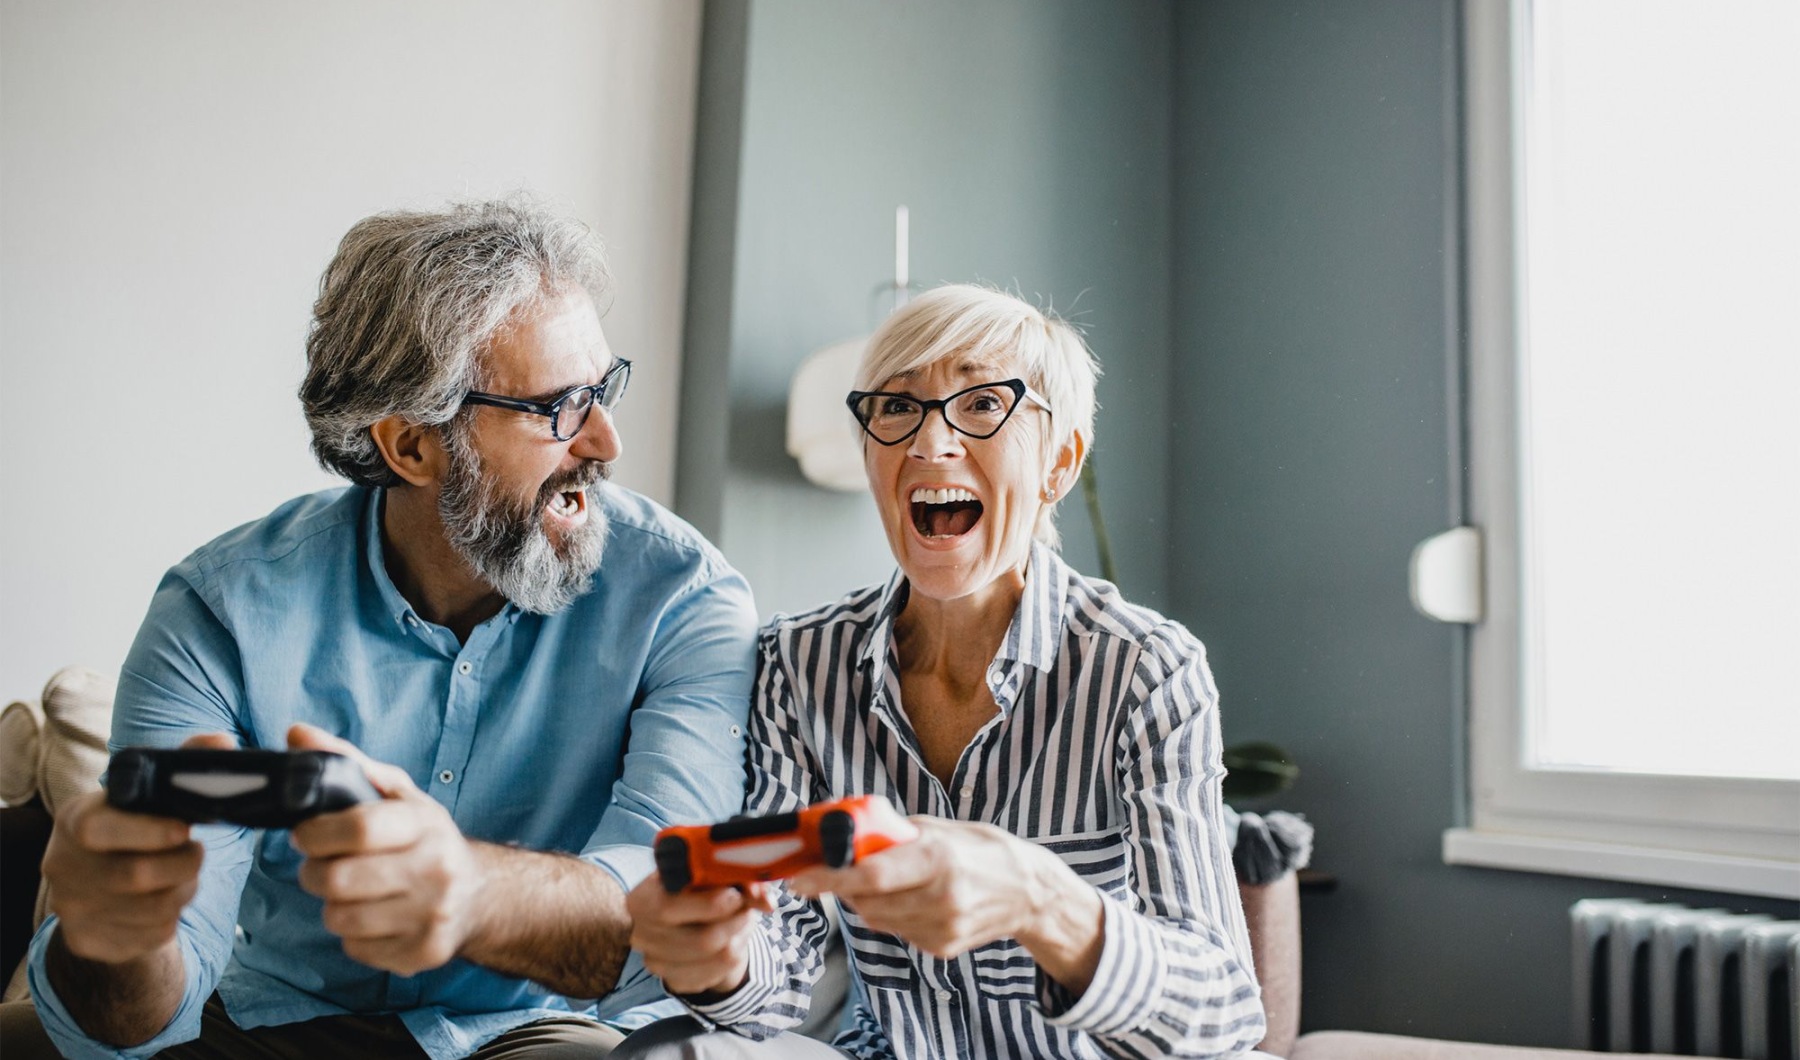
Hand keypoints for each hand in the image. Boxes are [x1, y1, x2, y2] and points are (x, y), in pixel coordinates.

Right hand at [41, 732, 229, 963]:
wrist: (102, 889)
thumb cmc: (135, 830)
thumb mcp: (147, 795)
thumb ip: (182, 764)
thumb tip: (221, 742)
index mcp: (75, 820)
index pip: (97, 829)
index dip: (148, 831)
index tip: (184, 828)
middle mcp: (63, 866)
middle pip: (136, 875)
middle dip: (184, 862)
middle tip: (194, 851)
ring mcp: (73, 908)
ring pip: (152, 908)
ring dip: (184, 890)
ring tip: (183, 873)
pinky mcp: (90, 940)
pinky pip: (151, 935)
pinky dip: (172, 918)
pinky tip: (166, 901)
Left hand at [289, 724, 485, 975]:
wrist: (481, 894)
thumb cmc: (425, 838)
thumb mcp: (396, 794)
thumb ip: (345, 762)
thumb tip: (295, 732)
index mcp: (426, 824)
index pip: (359, 828)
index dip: (317, 834)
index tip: (306, 835)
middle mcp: (436, 870)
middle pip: (338, 880)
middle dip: (314, 873)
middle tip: (321, 865)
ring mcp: (431, 916)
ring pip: (340, 918)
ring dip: (332, 905)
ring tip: (349, 891)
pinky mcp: (422, 954)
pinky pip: (356, 949)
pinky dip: (354, 935)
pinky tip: (374, 917)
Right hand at [626, 877, 771, 997]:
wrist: (689, 918)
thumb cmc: (698, 888)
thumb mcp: (711, 874)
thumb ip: (736, 878)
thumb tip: (763, 898)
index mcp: (641, 901)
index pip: (671, 909)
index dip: (712, 903)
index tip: (736, 895)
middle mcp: (641, 935)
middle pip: (703, 940)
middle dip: (735, 922)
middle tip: (746, 909)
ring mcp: (656, 963)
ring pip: (718, 958)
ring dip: (739, 938)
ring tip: (741, 923)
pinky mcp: (674, 981)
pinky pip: (718, 974)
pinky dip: (734, 956)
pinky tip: (732, 941)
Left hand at [786, 817, 1041, 959]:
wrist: (1028, 891)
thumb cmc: (980, 849)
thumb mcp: (938, 828)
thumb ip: (892, 834)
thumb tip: (843, 831)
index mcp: (938, 859)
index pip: (871, 875)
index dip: (829, 879)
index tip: (800, 879)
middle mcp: (941, 898)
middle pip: (866, 902)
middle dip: (844, 888)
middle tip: (839, 872)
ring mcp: (942, 928)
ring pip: (876, 920)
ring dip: (867, 901)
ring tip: (891, 882)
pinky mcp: (941, 947)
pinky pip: (897, 931)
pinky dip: (892, 915)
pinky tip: (915, 900)